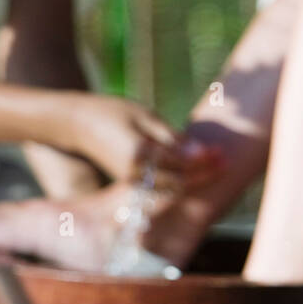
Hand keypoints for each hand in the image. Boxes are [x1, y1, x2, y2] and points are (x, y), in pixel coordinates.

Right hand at [59, 93, 224, 186]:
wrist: (76, 125)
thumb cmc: (112, 113)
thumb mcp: (144, 116)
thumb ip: (172, 137)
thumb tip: (202, 152)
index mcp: (139, 155)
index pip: (181, 165)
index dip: (205, 161)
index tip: (222, 152)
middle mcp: (134, 175)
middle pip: (180, 183)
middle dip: (205, 174)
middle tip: (226, 160)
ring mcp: (130, 183)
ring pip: (171, 190)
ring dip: (194, 181)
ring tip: (215, 167)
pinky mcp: (129, 186)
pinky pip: (160, 189)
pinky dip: (179, 183)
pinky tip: (193, 173)